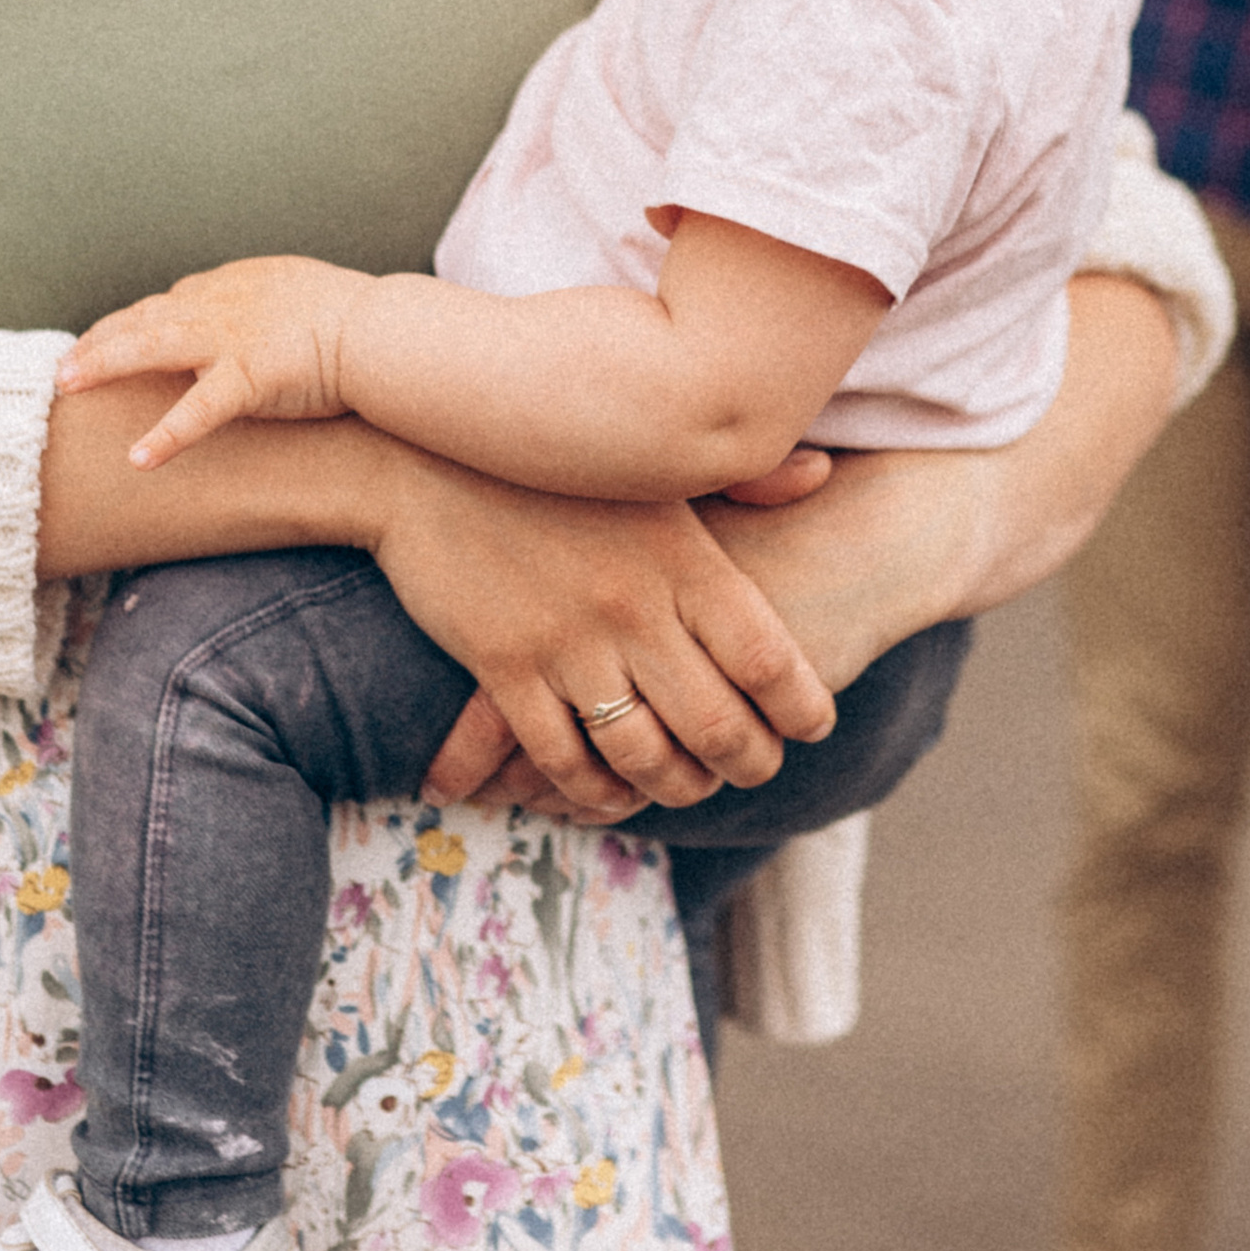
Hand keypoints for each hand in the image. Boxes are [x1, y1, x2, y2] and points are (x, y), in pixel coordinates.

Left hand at [60, 255, 368, 466]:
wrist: (384, 330)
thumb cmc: (353, 318)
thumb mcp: (295, 295)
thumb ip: (260, 307)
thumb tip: (250, 322)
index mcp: (232, 287)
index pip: (163, 305)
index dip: (124, 324)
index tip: (98, 340)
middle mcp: (221, 305)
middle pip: (142, 319)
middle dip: (97, 341)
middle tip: (60, 367)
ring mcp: (231, 338)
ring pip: (151, 347)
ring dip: (104, 364)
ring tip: (66, 386)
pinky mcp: (250, 376)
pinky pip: (198, 410)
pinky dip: (166, 435)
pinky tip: (138, 459)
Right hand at [360, 447, 834, 823]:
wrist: (426, 459)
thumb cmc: (555, 461)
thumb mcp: (657, 463)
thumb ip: (745, 476)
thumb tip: (824, 474)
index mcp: (683, 557)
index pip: (767, 659)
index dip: (801, 707)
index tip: (813, 725)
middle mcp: (634, 608)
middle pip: (717, 725)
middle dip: (749, 763)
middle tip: (757, 768)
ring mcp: (567, 644)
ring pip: (643, 756)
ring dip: (676, 786)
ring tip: (689, 786)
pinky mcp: (505, 669)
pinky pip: (562, 758)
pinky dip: (592, 789)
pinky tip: (607, 791)